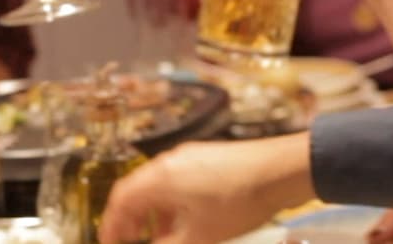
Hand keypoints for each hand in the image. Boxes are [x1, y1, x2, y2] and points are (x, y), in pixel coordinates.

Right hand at [100, 135, 315, 243]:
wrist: (282, 171)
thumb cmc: (241, 199)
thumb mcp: (200, 236)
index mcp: (159, 178)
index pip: (120, 200)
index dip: (111, 225)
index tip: (111, 242)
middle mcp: (169, 162)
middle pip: (137, 192)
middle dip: (133, 220)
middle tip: (132, 240)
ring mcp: (189, 157)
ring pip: (159, 187)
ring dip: (155, 214)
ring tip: (162, 237)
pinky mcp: (208, 158)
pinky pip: (179, 181)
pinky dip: (174, 204)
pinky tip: (188, 221)